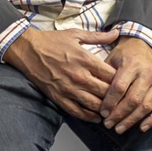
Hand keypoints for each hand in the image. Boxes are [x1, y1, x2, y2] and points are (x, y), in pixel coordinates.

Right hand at [4, 28, 119, 121]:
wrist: (26, 48)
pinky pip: (77, 111)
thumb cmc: (51, 40)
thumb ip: (98, 36)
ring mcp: (68, 88)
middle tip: (122, 100)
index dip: (122, 82)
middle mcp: (79, 75)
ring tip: (112, 111)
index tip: (125, 84)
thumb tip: (117, 33)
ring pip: (94, 105)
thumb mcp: (75, 34)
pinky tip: (96, 117)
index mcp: (86, 59)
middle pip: (106, 92)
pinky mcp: (58, 96)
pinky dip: (89, 117)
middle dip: (116, 98)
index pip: (113, 76)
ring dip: (105, 109)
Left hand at [101, 37, 151, 132]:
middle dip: (120, 114)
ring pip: (146, 106)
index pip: (120, 87)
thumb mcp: (111, 58)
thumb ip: (104, 75)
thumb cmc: (123, 54)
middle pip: (133, 99)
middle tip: (108, 124)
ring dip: (132, 120)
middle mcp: (147, 73)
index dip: (110, 102)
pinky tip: (142, 128)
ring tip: (119, 128)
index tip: (102, 112)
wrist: (144, 45)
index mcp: (131, 64)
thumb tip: (93, 96)